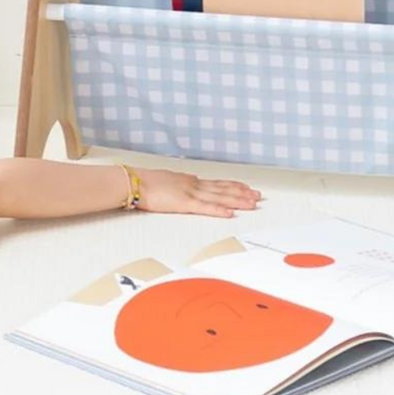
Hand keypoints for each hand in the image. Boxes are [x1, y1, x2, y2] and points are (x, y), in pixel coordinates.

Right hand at [134, 168, 261, 217]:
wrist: (135, 182)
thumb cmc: (146, 183)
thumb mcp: (166, 181)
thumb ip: (177, 185)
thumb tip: (181, 188)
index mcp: (189, 181)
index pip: (217, 183)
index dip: (233, 185)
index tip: (246, 187)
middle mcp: (193, 185)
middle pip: (223, 189)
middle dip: (242, 193)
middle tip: (258, 196)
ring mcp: (190, 193)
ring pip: (219, 197)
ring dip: (237, 200)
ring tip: (252, 203)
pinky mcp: (184, 203)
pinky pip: (205, 208)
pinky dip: (219, 210)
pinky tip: (230, 213)